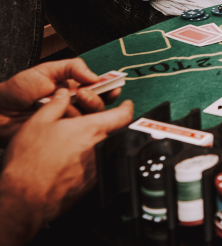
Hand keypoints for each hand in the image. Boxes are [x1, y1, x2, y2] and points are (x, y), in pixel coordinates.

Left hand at [0, 59, 120, 141]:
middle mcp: (73, 105)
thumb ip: (73, 67)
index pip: (99, 90)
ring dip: (84, 111)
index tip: (113, 87)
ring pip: (89, 119)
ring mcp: (66, 122)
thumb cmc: (18, 89)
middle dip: (97, 99)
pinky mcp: (58, 137)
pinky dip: (73, 125)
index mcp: (74, 88)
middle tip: (83, 94)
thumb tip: (95, 76)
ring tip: (69, 105)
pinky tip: (65, 120)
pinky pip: (74, 133)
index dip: (109, 89)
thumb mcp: (47, 70)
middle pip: (99, 106)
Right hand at [0, 89, 132, 237]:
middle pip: (116, 130)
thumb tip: (64, 93)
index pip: (124, 114)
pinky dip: (92, 156)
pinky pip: (99, 163)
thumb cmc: (30, 162)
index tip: (125, 104)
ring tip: (79, 140)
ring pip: (107, 147)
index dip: (126, 107)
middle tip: (94, 120)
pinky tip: (73, 157)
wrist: (24, 199)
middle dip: (108, 123)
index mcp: (92, 129)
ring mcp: (98, 166)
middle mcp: (101, 147)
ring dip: (98, 141)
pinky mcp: (92, 183)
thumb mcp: (39, 122)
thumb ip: (56, 104)